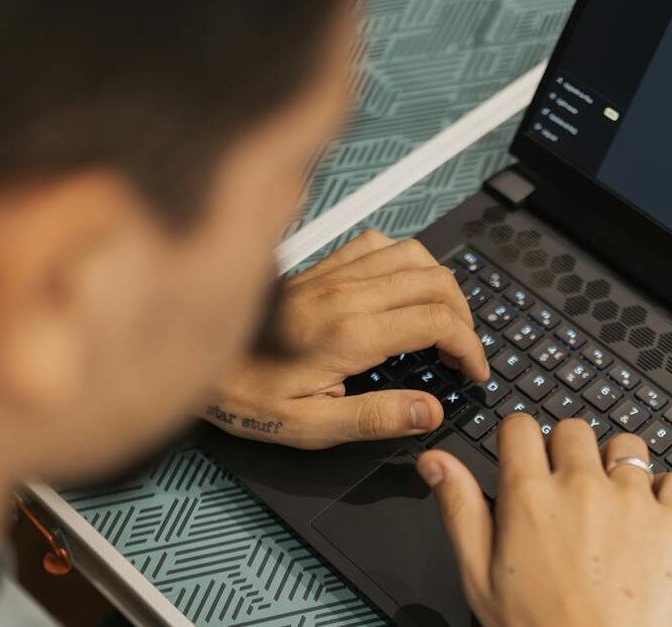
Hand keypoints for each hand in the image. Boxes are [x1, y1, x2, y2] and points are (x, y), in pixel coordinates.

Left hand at [208, 229, 487, 448]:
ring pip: (414, 255)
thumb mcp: (309, 427)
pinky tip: (402, 287)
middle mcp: (346, 295)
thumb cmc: (245, 398)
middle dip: (464, 316)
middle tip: (462, 352)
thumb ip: (374, 418)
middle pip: (436, 282)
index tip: (473, 371)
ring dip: (441, 285)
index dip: (470, 347)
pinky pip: (378, 243)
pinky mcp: (321, 267)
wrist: (198, 362)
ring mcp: (333, 275)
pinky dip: (405, 259)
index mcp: (349, 335)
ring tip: (442, 320)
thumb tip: (428, 411)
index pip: (437, 321)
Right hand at [419, 415, 671, 626]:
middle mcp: (581, 487)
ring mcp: (632, 500)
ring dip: (618, 467)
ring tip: (612, 507)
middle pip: (574, 430)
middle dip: (567, 453)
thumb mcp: (480, 579)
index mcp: (529, 497)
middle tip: (568, 494)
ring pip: (626, 446)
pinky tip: (652, 523)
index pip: (521, 427)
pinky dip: (667, 494)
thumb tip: (436, 462)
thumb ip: (460, 510)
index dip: (520, 440)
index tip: (526, 457)